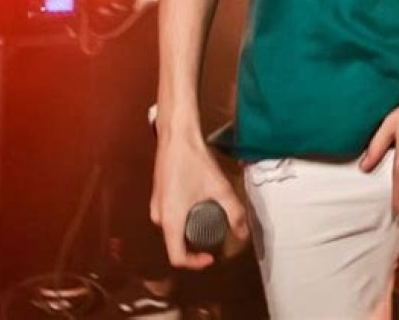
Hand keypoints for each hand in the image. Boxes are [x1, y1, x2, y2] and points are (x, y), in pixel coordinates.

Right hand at [151, 132, 249, 268]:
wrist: (176, 135)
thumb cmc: (194, 161)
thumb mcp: (219, 188)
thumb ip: (233, 212)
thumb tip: (243, 233)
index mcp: (170, 221)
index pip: (177, 258)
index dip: (195, 262)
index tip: (211, 256)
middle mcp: (158, 217)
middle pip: (175, 243)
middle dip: (195, 244)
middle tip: (214, 234)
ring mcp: (155, 204)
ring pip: (172, 228)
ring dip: (189, 229)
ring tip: (208, 217)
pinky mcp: (157, 193)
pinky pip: (169, 215)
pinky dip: (183, 217)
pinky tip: (198, 202)